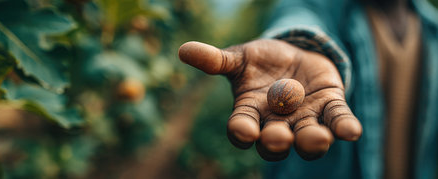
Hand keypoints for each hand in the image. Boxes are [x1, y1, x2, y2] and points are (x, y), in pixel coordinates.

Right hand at [178, 39, 361, 160]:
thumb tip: (183, 50)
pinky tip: (351, 131)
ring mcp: (304, 117)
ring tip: (318, 137)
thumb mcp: (238, 58)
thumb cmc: (260, 62)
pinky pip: (337, 120)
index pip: (242, 129)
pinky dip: (344, 126)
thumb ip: (216, 60)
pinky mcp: (329, 106)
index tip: (245, 132)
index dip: (242, 132)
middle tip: (280, 137)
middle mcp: (277, 122)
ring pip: (308, 138)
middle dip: (278, 142)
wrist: (292, 57)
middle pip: (275, 143)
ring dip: (312, 141)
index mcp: (251, 113)